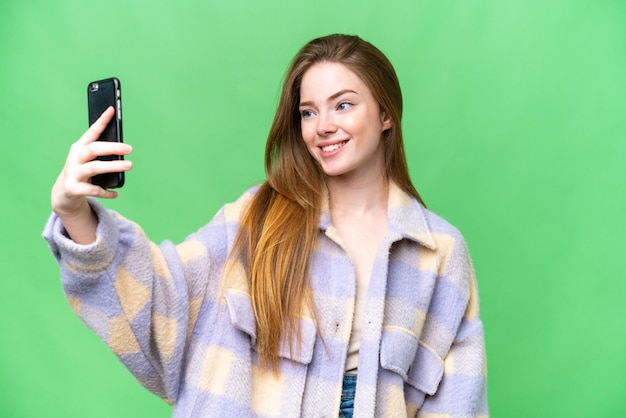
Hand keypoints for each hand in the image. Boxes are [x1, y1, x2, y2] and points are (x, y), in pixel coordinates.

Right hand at [51, 107, 132, 242]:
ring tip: (129, 165)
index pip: (91, 131)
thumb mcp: (88, 160)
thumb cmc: (81, 171)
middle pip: (93, 149)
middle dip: (112, 147)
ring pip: (94, 167)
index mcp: (79, 147)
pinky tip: (116, 193)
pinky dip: (106, 192)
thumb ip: (101, 152)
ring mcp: (73, 173)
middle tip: (130, 148)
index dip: (101, 120)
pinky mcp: (74, 188)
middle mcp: (75, 158)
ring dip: (113, 166)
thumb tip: (123, 148)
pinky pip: (93, 190)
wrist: (64, 193)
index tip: (112, 110)